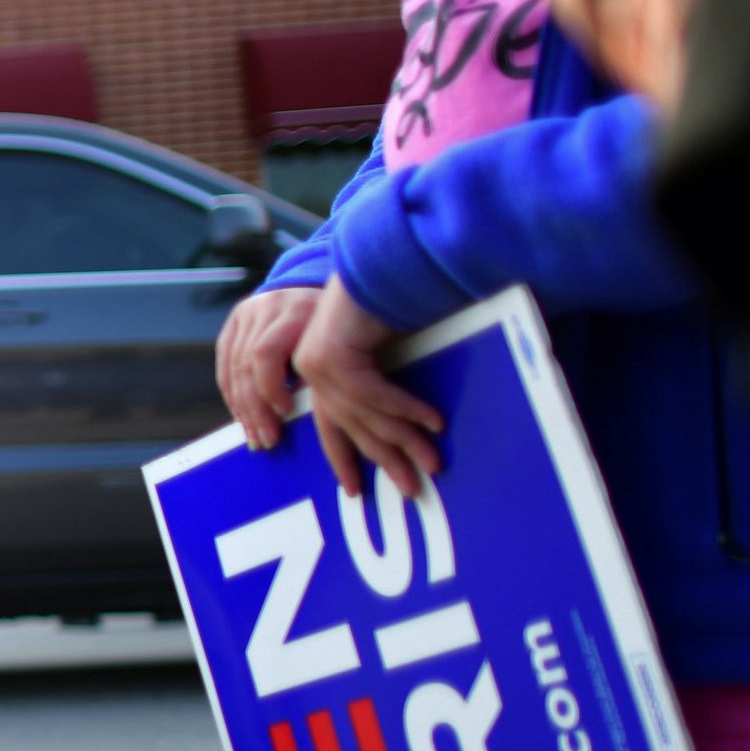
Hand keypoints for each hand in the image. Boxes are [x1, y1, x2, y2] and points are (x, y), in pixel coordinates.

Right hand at [216, 284, 319, 449]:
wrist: (319, 286)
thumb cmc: (335, 323)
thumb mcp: (334, 342)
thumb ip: (318, 372)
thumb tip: (301, 416)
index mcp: (296, 310)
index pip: (265, 352)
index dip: (270, 388)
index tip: (285, 413)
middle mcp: (266, 307)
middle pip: (246, 363)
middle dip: (254, 407)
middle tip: (265, 438)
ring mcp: (247, 311)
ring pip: (232, 365)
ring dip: (241, 406)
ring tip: (252, 433)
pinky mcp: (235, 319)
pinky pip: (225, 360)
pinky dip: (231, 392)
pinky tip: (241, 414)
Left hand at [290, 280, 443, 499]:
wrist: (385, 258)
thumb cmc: (393, 300)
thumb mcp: (388, 352)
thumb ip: (388, 385)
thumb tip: (416, 426)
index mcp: (324, 372)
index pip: (332, 426)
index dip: (345, 459)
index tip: (358, 492)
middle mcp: (315, 371)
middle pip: (351, 427)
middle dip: (385, 460)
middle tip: (412, 489)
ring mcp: (319, 363)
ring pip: (365, 415)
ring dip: (404, 439)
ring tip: (433, 462)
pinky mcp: (332, 355)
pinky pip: (374, 393)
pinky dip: (406, 408)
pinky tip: (435, 423)